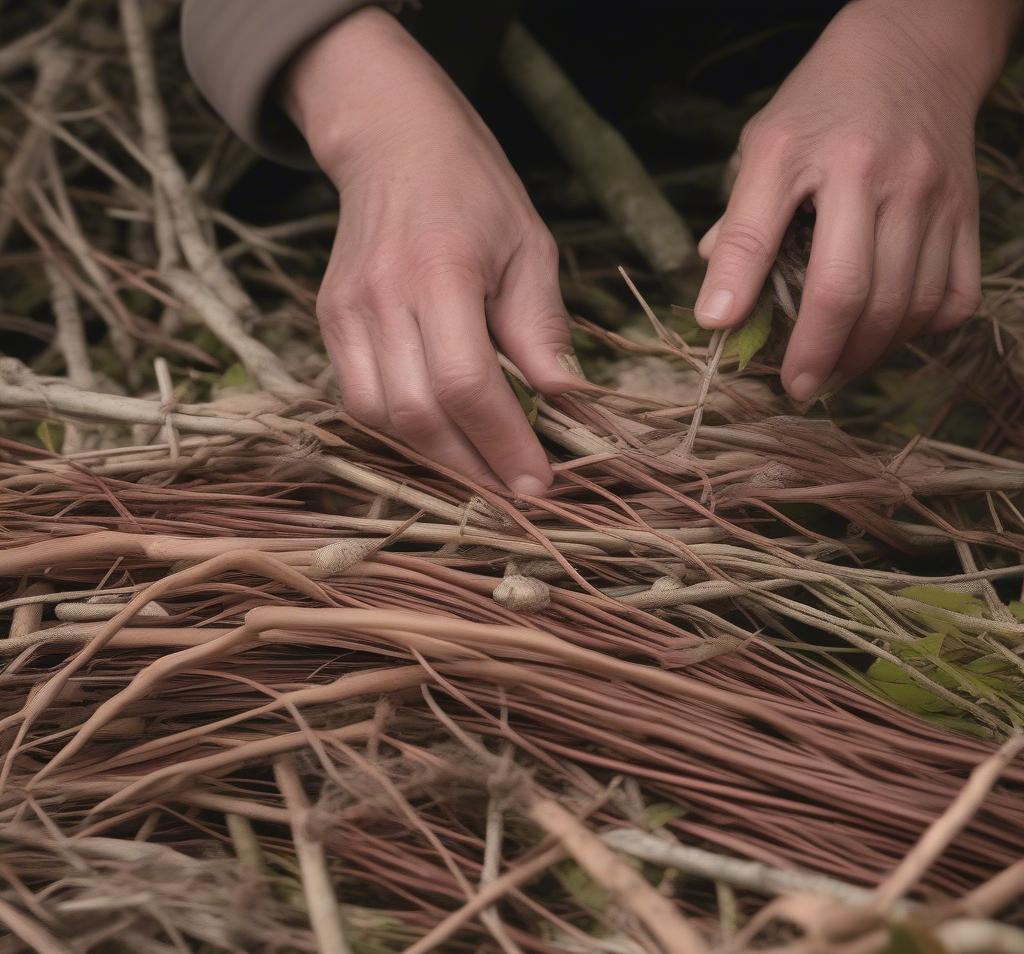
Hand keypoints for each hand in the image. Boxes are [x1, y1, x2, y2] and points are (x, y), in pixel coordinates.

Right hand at [282, 8, 579, 493]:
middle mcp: (381, 297)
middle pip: (418, 415)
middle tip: (515, 495)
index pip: (466, 384)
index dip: (503, 444)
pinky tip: (440, 440)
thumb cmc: (475, 191)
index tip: (539, 483)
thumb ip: (541, 329)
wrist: (393, 142)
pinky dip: (400, 433)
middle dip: (472, 468)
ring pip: (380, 419)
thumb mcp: (530, 248)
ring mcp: (345, 311)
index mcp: (440, 272)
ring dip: (434, 460)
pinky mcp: (329, 321)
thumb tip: (566, 403)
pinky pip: (360, 400)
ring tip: (482, 475)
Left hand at [694, 0, 1019, 401]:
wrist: (917, 48)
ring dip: (866, 354)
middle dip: (819, 354)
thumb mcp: (766, 143)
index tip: (724, 339)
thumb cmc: (825, 101)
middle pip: (852, 293)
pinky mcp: (968, 213)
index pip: (763, 238)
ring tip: (835, 370)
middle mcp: (883, 177)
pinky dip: (922, 329)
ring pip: (906, 305)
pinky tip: (889, 335)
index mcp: (814, 154)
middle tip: (797, 386)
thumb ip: (741, 220)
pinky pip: (954, 295)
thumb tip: (715, 307)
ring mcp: (935, 198)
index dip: (741, 298)